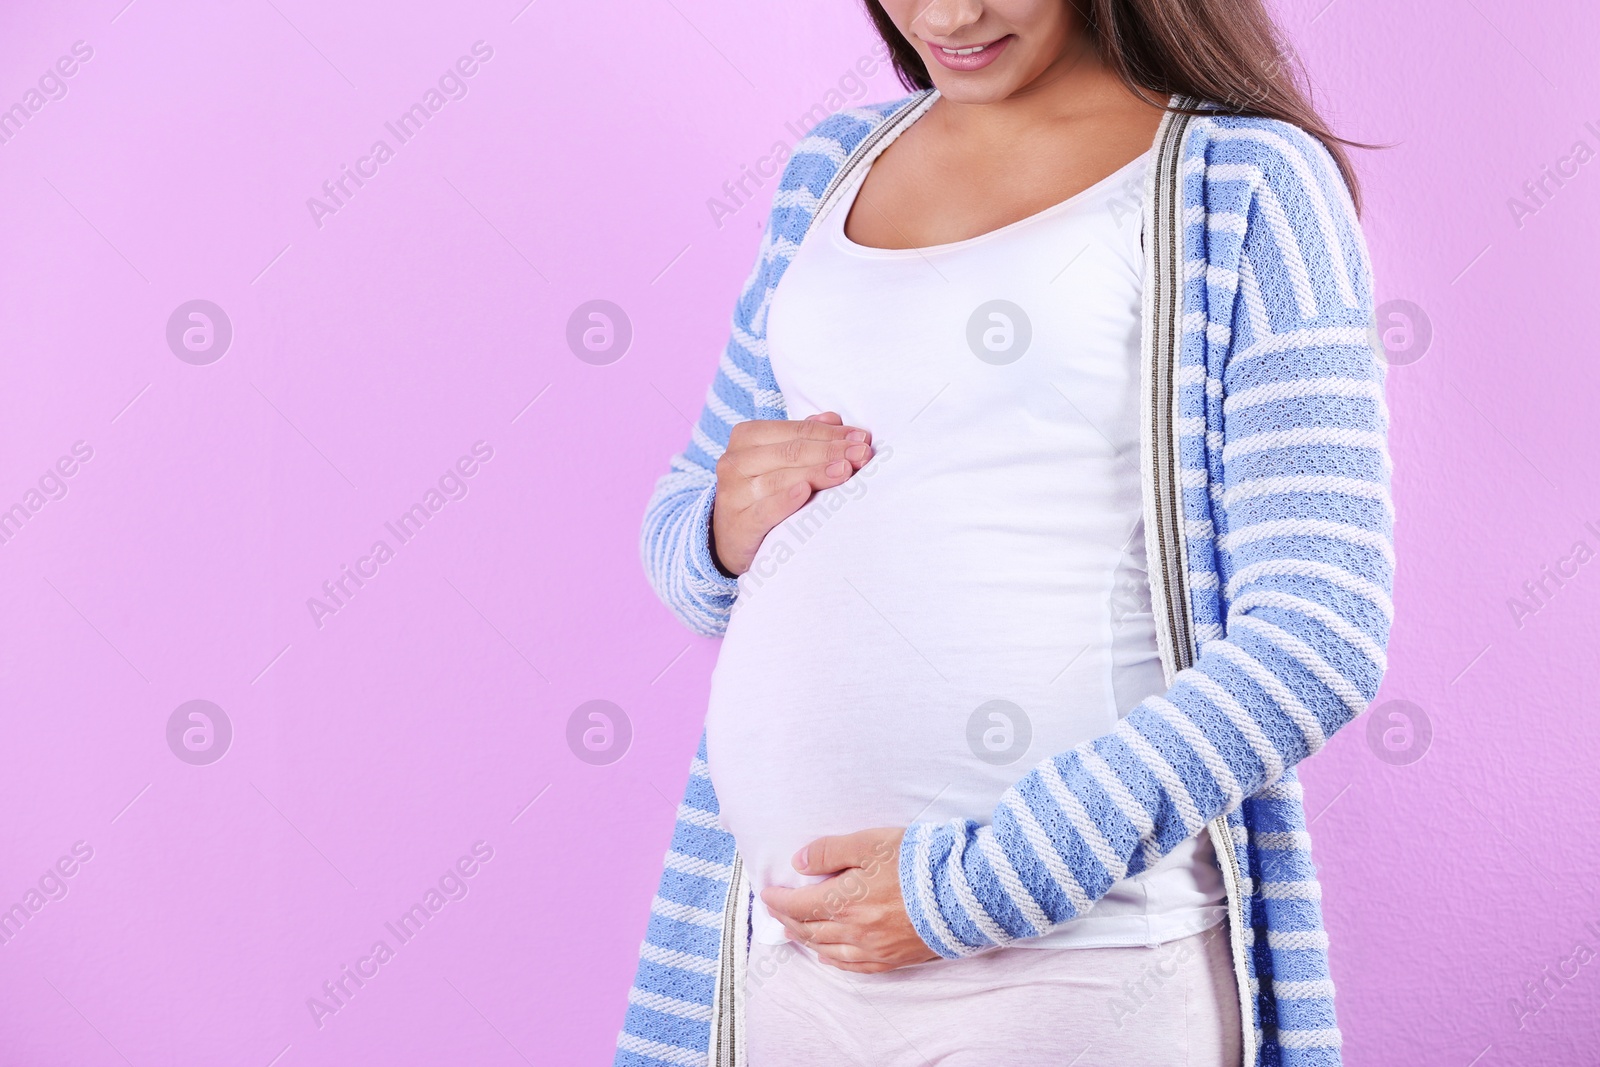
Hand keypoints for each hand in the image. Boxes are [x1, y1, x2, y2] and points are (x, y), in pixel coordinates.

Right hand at [711, 412, 872, 575]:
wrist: (733, 538)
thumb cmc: (763, 493)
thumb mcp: (780, 462)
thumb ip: (805, 438)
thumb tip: (834, 418)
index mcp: (746, 437)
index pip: (796, 431)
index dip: (831, 433)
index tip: (862, 438)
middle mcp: (734, 461)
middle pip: (790, 452)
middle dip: (831, 451)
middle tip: (862, 454)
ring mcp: (733, 494)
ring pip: (780, 479)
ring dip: (817, 474)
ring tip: (846, 471)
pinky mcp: (737, 525)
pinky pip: (763, 511)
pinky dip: (784, 501)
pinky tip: (805, 492)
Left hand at [759, 828, 938, 973]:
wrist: (965, 896)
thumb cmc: (918, 864)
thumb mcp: (870, 842)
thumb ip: (830, 851)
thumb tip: (798, 861)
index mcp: (843, 901)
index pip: (798, 905)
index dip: (778, 900)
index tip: (766, 893)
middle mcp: (853, 931)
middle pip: (809, 929)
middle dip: (787, 919)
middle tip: (775, 912)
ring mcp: (873, 948)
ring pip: (827, 949)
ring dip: (805, 940)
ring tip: (793, 932)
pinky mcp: (893, 958)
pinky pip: (853, 966)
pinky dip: (834, 960)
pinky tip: (827, 957)